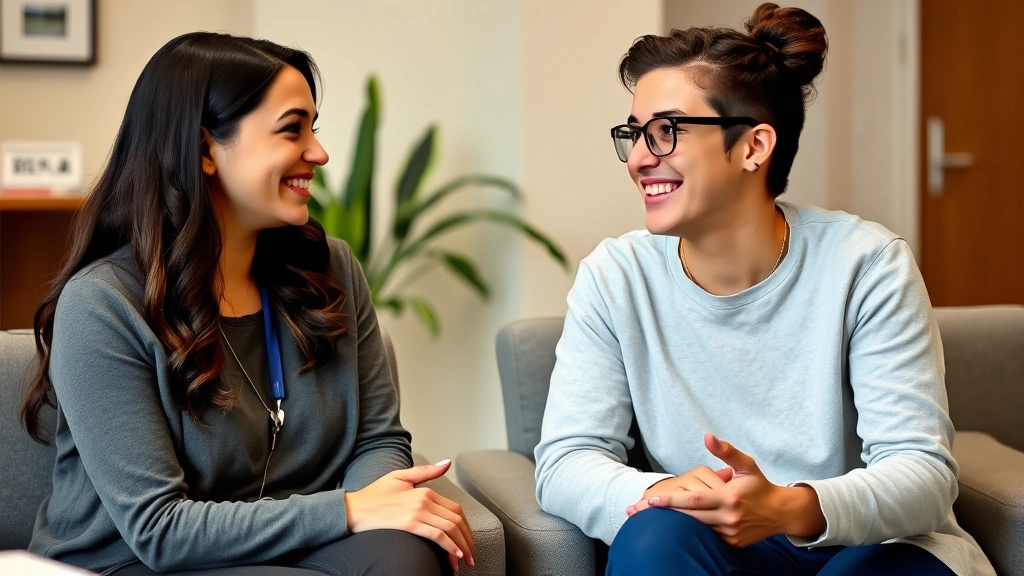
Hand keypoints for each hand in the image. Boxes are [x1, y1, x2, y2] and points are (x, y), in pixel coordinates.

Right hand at [344, 459, 474, 571]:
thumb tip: (447, 462)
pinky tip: (455, 555)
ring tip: (466, 560)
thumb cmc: (375, 495)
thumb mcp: (400, 477)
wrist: (354, 509)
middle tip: (471, 554)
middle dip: (468, 539)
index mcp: (425, 490)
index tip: (468, 540)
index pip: (455, 509)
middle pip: (456, 519)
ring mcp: (418, 511)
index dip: (465, 526)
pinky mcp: (410, 523)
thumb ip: (426, 472)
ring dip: (462, 546)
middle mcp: (425, 499)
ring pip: (450, 528)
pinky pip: (437, 535)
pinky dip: (450, 546)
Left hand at [631, 433, 824, 547]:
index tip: (650, 499)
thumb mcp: (745, 464)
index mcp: (729, 497)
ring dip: (671, 525)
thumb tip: (707, 436)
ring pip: (695, 530)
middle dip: (661, 514)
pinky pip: (706, 538)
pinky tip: (672, 529)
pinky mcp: (732, 544)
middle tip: (636, 510)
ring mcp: (730, 534)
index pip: (694, 500)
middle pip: (689, 517)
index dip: (670, 500)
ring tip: (645, 520)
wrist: (781, 512)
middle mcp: (729, 518)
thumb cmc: (759, 485)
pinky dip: (690, 533)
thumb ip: (725, 451)